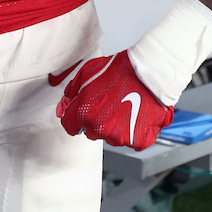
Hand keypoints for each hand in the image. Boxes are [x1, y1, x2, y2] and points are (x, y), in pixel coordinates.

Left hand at [55, 50, 173, 149]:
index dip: (75, 118)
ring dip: (115, 127)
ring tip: (124, 106)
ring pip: (111, 137)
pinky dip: (134, 132)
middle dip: (96, 121)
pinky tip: (136, 115)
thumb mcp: (87, 73)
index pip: (70, 126)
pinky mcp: (139, 140)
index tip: (81, 113)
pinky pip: (131, 141)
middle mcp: (101, 129)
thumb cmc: (119, 70)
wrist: (148, 71)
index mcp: (85, 114)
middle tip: (109, 104)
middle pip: (91, 132)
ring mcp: (121, 137)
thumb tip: (63, 106)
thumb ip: (71, 92)